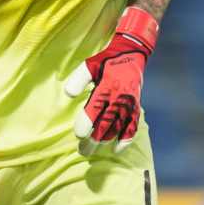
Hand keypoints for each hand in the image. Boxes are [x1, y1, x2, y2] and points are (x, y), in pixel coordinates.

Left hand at [62, 6, 157, 155]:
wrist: (132, 54)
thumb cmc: (106, 61)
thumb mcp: (90, 65)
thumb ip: (78, 78)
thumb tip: (68, 94)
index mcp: (106, 86)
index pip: (95, 109)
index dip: (87, 122)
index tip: (78, 134)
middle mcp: (119, 97)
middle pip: (105, 124)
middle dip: (93, 139)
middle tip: (82, 150)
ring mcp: (128, 104)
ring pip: (117, 128)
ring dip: (105, 141)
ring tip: (91, 150)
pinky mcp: (135, 107)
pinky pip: (132, 126)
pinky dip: (126, 139)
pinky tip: (116, 149)